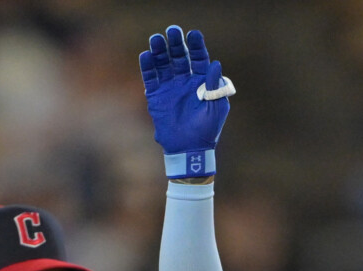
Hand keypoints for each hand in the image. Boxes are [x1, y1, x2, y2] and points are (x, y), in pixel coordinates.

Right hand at [139, 25, 233, 177]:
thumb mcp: (215, 108)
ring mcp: (170, 88)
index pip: (199, 60)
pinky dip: (148, 67)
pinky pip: (151, 78)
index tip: (193, 34)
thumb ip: (214, 87)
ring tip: (156, 39)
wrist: (189, 149)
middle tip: (171, 31)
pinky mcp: (156, 96)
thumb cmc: (207, 130)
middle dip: (176, 44)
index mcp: (202, 83)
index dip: (196, 46)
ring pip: (163, 64)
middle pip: (179, 58)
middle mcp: (185, 82)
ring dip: (160, 51)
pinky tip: (146, 55)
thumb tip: (215, 64)